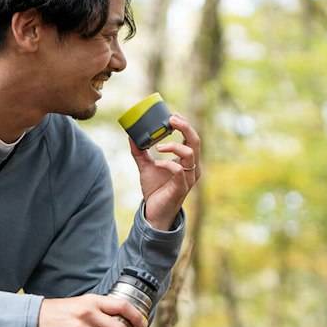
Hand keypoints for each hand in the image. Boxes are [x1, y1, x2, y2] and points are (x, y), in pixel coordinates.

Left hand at [130, 113, 201, 230]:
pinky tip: (157, 163)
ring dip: (174, 146)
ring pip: (190, 154)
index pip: (191, 137)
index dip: (185, 124)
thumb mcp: (146, 166)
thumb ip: (140, 152)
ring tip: (159, 146)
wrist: (154, 212)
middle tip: (171, 119)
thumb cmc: (155, 189)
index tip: (172, 114)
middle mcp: (192, 167)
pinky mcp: (181, 187)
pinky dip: (167, 164)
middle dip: (185, 127)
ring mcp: (188, 177)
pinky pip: (178, 170)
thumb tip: (130, 135)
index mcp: (187, 160)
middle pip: (195, 141)